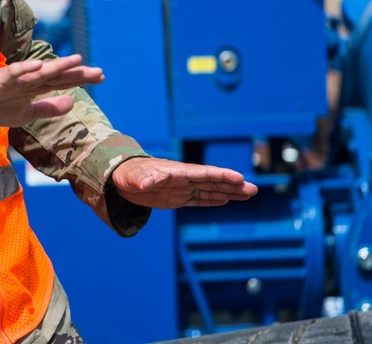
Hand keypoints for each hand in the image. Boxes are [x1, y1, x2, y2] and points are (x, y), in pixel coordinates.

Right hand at [0, 55, 104, 127]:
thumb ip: (47, 108)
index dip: (80, 78)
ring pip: (39, 71)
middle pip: (56, 75)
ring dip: (57, 66)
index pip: (61, 82)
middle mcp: (28, 80)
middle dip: (76, 73)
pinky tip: (39, 65)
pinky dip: (25, 69)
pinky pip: (13, 73)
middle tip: (99, 72)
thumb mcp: (25, 114)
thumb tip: (72, 103)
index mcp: (34, 88)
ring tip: (76, 60)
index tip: (101, 76)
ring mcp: (14, 79)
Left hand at [110, 157, 257, 207]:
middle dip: (232, 185)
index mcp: (175, 172)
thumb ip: (142, 179)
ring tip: (248, 194)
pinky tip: (226, 200)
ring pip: (209, 190)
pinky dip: (212, 200)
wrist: (118, 179)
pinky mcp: (175, 198)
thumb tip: (146, 184)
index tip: (238, 178)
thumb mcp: (133, 177)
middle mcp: (182, 179)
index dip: (220, 175)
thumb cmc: (125, 174)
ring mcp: (180, 188)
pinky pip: (198, 199)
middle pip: (211, 181)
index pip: (202, 173)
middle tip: (254, 189)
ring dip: (228, 193)